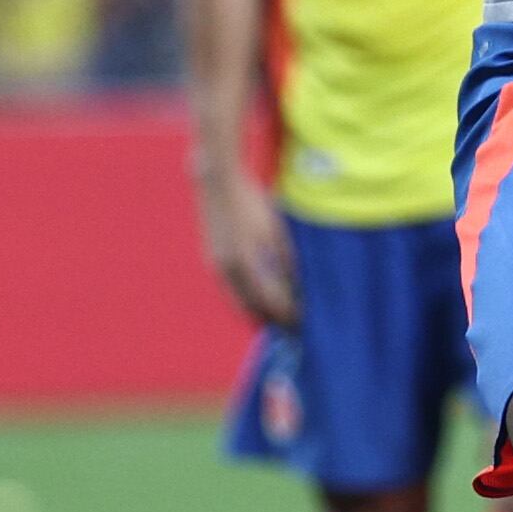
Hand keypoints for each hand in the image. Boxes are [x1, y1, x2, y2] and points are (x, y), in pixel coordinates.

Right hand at [198, 161, 299, 328]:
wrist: (218, 183)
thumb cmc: (252, 202)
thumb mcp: (275, 230)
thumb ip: (286, 259)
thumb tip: (297, 286)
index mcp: (245, 262)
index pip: (269, 299)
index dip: (285, 313)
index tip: (300, 321)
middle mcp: (227, 270)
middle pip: (250, 308)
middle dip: (270, 320)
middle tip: (289, 328)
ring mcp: (216, 266)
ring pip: (236, 302)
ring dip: (255, 313)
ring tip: (274, 320)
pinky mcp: (212, 261)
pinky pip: (229, 291)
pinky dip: (243, 300)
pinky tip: (256, 300)